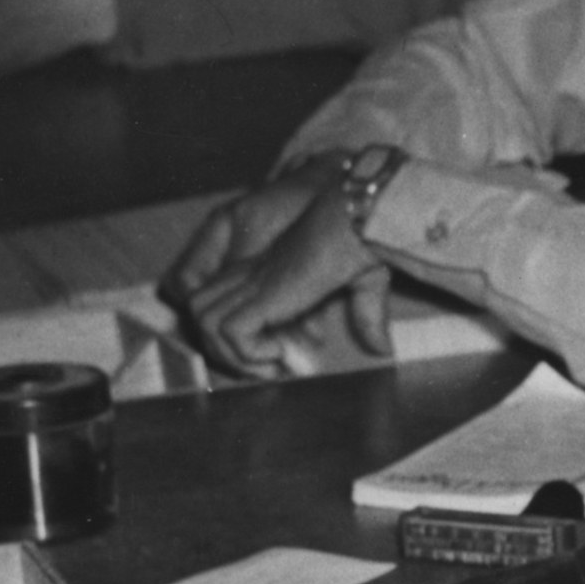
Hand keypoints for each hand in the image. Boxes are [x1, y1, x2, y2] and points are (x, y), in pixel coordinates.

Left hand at [174, 166, 388, 377]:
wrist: (356, 215)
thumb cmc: (363, 238)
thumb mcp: (366, 283)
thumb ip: (366, 315)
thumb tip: (383, 349)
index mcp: (267, 269)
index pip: (226, 303)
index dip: (239, 335)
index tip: (276, 357)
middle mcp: (249, 274)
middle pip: (201, 310)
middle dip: (225, 348)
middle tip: (267, 369)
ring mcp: (250, 282)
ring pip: (203, 320)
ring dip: (233, 352)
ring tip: (270, 363)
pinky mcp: (260, 293)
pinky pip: (230, 332)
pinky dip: (249, 350)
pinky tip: (279, 350)